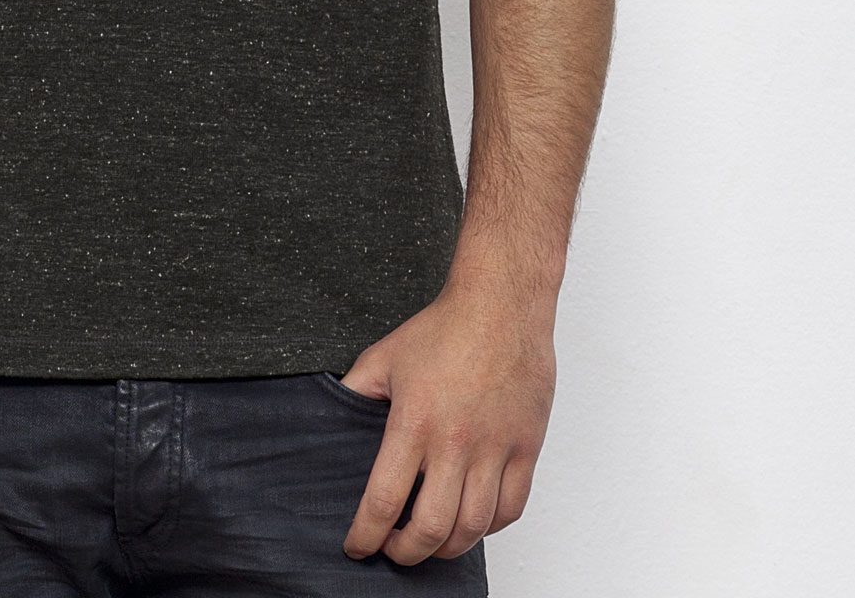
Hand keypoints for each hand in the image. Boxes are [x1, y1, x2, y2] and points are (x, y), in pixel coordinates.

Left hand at [338, 278, 556, 565]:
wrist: (501, 304)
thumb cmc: (444, 328)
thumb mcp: (384, 357)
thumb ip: (355, 392)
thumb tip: (331, 417)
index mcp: (414, 421)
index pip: (384, 500)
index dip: (366, 534)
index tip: (357, 546)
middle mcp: (455, 442)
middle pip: (431, 529)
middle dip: (406, 553)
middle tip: (393, 550)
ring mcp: (495, 448)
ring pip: (472, 527)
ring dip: (447, 548)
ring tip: (429, 542)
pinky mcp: (525, 447)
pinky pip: (511, 509)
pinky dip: (488, 528)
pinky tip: (470, 520)